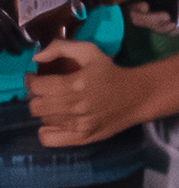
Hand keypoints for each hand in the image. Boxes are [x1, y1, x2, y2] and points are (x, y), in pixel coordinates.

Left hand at [26, 40, 140, 145]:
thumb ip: (61, 48)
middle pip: (36, 106)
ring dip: (45, 111)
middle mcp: (75, 106)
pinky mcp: (83, 138)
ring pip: (43, 120)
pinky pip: (49, 139)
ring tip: (55, 104)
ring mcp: (79, 125)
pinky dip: (46, 130)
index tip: (35, 78)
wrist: (138, 95)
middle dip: (36, 97)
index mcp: (76, 84)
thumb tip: (36, 57)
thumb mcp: (90, 52)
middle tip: (45, 92)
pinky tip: (55, 121)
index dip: (31, 81)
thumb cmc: (111, 72)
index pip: (37, 87)